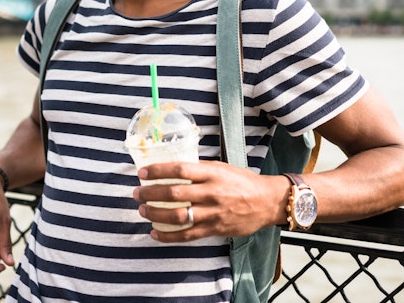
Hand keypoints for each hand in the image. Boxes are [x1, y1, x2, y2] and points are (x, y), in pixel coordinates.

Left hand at [132, 160, 288, 242]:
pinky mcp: (214, 229)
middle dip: (151, 193)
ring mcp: (212, 213)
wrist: (266, 201)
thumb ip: (200, 169)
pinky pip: (187, 235)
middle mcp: (211, 192)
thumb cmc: (243, 181)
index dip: (158, 171)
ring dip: (156, 213)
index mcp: (212, 173)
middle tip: (137, 192)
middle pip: (174, 193)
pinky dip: (168, 235)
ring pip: (178, 215)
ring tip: (143, 210)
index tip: (143, 172)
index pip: (180, 170)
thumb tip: (176, 168)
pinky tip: (155, 233)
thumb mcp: (222, 167)